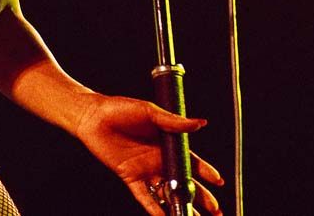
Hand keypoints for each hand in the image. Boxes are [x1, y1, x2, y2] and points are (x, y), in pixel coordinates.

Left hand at [74, 93, 222, 215]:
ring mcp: (145, 170)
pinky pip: (146, 198)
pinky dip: (156, 209)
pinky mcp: (131, 178)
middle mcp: (158, 159)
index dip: (206, 172)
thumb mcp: (150, 113)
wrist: (93, 116)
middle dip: (202, 197)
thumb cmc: (121, 108)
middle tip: (217, 211)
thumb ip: (174, 123)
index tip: (219, 182)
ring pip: (168, 193)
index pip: (191, 161)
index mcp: (167, 143)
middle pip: (184, 182)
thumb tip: (200, 123)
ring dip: (182, 206)